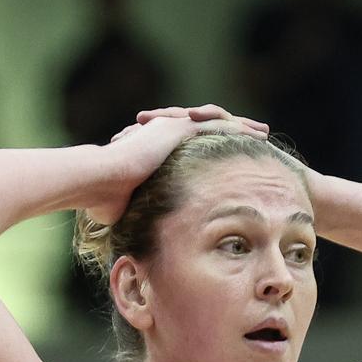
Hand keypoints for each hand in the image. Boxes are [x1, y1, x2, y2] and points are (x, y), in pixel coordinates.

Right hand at [87, 104, 268, 223]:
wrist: (98, 181)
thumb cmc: (105, 200)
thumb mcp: (129, 208)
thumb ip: (139, 213)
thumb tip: (139, 238)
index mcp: (156, 151)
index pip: (191, 149)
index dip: (213, 153)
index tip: (231, 162)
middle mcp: (165, 134)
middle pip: (207, 131)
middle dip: (232, 134)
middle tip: (256, 139)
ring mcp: (172, 127)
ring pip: (216, 122)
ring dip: (241, 128)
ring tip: (262, 133)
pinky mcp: (177, 127)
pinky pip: (217, 125)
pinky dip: (238, 129)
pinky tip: (257, 134)